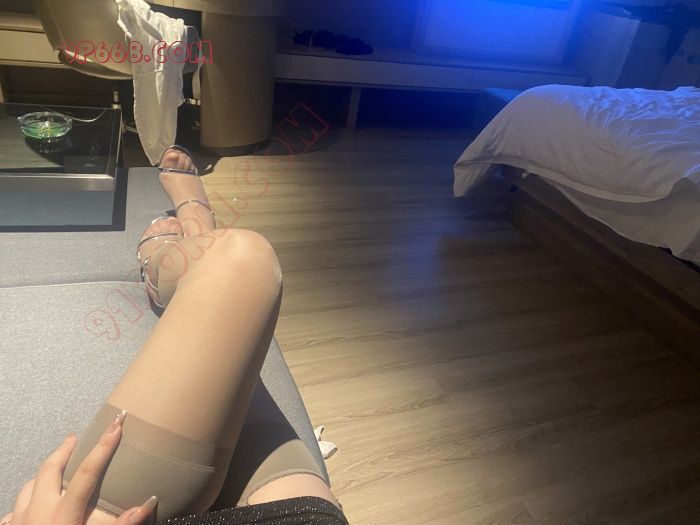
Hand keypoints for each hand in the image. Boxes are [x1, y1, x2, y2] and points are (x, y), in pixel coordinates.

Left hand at [2, 410, 157, 524]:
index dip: (104, 446)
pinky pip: (13, 513)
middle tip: (76, 437)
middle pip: (50, 468)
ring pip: (28, 486)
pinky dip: (24, 505)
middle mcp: (38, 512)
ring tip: (54, 470)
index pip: (88, 472)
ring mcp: (18, 522)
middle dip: (64, 449)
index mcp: (63, 514)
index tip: (117, 425)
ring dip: (43, 474)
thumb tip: (146, 505)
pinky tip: (29, 510)